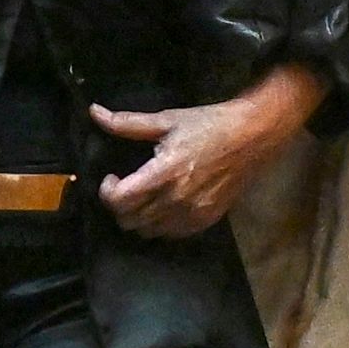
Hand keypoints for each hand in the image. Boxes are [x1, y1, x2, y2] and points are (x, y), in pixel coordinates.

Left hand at [92, 69, 321, 237]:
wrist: (253, 137)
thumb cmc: (210, 125)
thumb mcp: (167, 119)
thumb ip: (127, 123)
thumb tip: (95, 112)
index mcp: (164, 173)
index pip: (120, 200)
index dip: (107, 191)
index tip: (112, 178)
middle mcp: (176, 199)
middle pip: (129, 220)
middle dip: (119, 205)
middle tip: (125, 187)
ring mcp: (192, 213)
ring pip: (148, 231)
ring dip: (138, 217)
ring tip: (144, 197)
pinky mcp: (206, 220)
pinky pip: (171, 234)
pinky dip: (160, 224)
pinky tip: (165, 205)